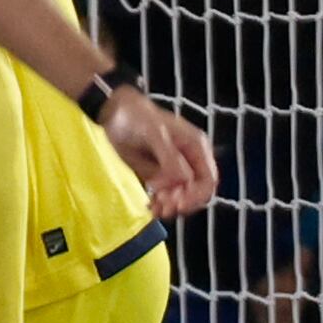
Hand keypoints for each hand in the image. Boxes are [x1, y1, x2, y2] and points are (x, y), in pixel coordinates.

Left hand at [100, 87, 216, 217]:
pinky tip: (150, 206)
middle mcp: (190, 160)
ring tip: (154, 209)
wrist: (114, 114)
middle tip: (162, 207)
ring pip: (182, 196)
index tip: (177, 203)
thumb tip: (182, 180)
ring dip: (172, 206)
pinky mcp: (160, 174)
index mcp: (196, 148)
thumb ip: (169, 157)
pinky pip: (167, 195)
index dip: (196, 196)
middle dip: (183, 203)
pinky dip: (161, 203)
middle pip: (197, 192)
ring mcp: (175, 168)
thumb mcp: (153, 134)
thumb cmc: (136, 118)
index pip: (208, 180)